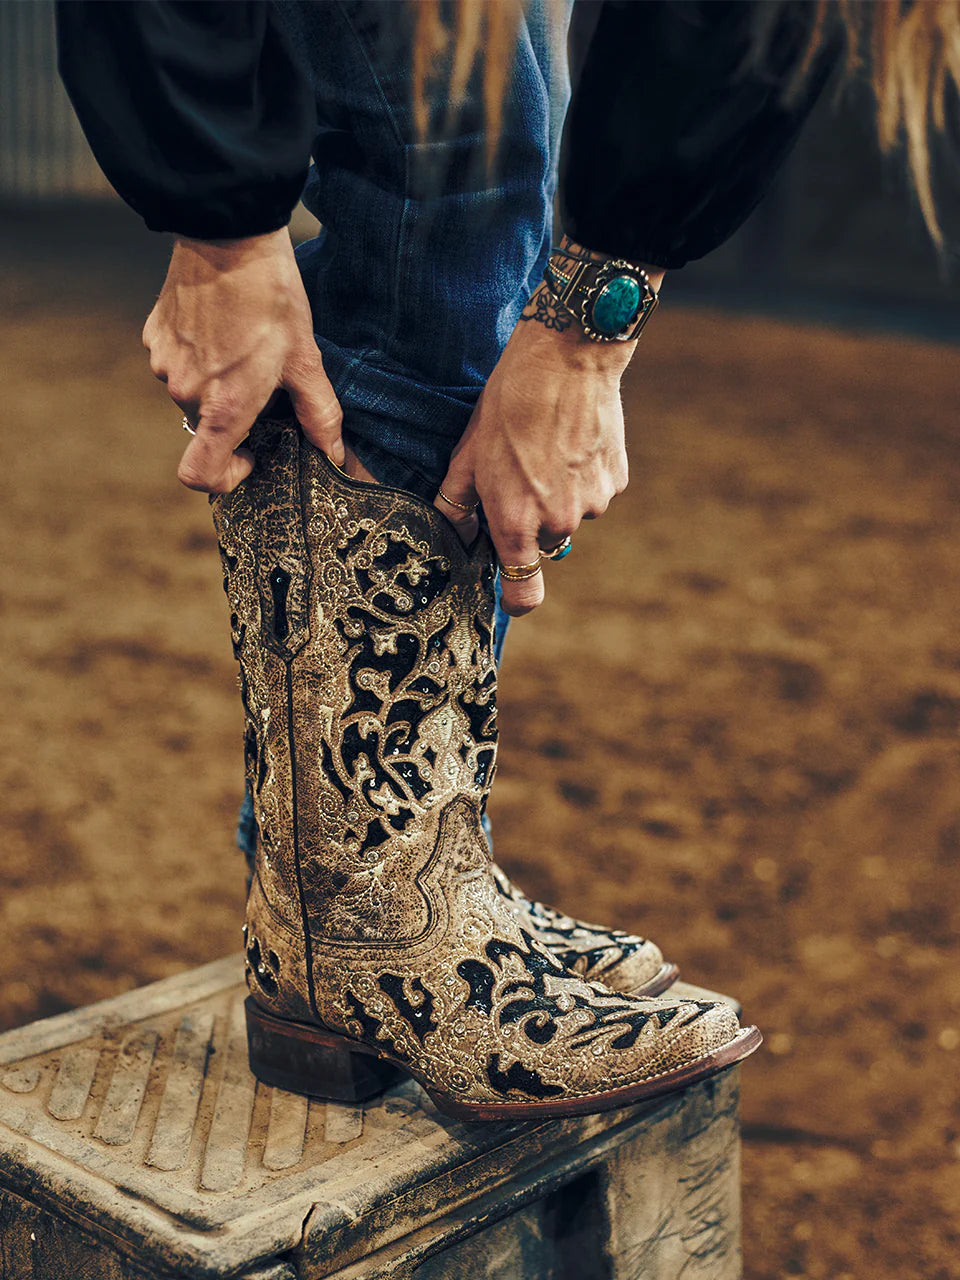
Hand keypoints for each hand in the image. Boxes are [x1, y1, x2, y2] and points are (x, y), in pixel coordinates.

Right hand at [143, 229, 343, 493]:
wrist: (228, 234)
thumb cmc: (272, 298)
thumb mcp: (305, 359)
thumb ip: (318, 414)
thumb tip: (334, 454)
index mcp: (223, 406)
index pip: (199, 475)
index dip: (224, 478)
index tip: (249, 456)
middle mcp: (187, 392)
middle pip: (207, 426)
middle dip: (234, 413)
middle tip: (264, 379)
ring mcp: (165, 364)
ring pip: (193, 393)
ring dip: (216, 383)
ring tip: (243, 344)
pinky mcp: (154, 336)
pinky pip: (178, 363)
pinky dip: (199, 357)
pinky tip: (222, 326)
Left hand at [435, 281, 640, 614]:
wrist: (566, 359)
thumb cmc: (508, 405)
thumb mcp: (468, 454)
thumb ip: (456, 504)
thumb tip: (453, 534)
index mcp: (517, 523)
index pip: (524, 592)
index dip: (516, 599)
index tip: (510, 593)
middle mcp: (558, 523)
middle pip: (542, 543)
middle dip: (530, 520)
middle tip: (519, 474)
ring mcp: (592, 503)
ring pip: (570, 514)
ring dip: (558, 494)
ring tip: (546, 449)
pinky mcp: (616, 481)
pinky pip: (594, 491)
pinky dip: (583, 475)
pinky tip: (571, 441)